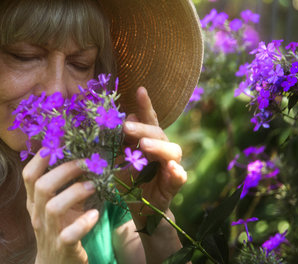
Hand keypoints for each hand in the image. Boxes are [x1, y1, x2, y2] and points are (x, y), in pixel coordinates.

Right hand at [22, 153, 99, 263]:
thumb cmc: (60, 227)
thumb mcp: (57, 204)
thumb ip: (63, 184)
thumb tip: (79, 153)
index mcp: (34, 201)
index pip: (29, 175)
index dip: (42, 157)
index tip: (60, 140)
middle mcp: (37, 214)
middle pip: (42, 186)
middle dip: (65, 170)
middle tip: (86, 163)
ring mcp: (48, 232)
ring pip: (53, 208)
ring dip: (76, 193)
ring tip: (94, 185)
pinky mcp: (62, 248)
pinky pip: (69, 234)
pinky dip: (83, 223)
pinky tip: (95, 215)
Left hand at [121, 87, 187, 216]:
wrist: (139, 208)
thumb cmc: (129, 179)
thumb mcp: (118, 159)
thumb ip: (120, 142)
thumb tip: (122, 120)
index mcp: (148, 139)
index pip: (148, 119)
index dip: (145, 105)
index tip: (140, 90)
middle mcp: (162, 149)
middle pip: (157, 133)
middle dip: (142, 129)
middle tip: (126, 128)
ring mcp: (170, 166)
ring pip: (172, 151)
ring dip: (158, 147)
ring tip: (145, 146)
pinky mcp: (174, 185)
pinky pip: (179, 177)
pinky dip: (177, 172)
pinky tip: (172, 168)